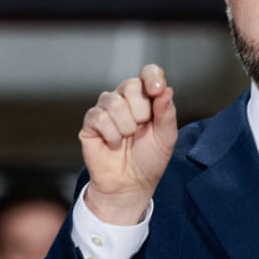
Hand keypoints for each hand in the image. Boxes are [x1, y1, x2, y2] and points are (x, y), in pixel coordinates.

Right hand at [79, 63, 178, 224]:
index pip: (148, 73)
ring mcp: (106, 110)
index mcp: (146, 99)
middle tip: (141, 129)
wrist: (131, 184)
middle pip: (130, 85)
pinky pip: (99, 117)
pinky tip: (114, 144)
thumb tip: (166, 89)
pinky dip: (111, 134)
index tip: (156, 89)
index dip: (152, 77)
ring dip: (126, 126)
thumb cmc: (149, 160)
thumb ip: (167, 112)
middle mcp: (125, 100)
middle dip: (141, 111)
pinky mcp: (91, 123)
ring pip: (113, 101)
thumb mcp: (166, 137)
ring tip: (127, 139)